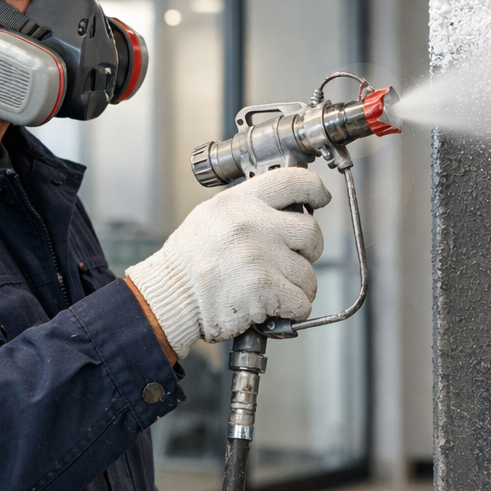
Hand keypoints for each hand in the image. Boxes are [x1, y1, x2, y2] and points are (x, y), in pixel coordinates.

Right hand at [126, 168, 328, 357]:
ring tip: (278, 288)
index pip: (293, 181)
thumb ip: (247, 209)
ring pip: (308, 272)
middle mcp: (252, 225)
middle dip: (310, 250)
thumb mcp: (212, 216)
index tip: (320, 197)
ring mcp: (260, 256)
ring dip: (300, 286)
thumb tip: (285, 208)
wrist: (170, 296)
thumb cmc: (188, 262)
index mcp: (239, 202)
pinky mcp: (265, 289)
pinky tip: (277, 307)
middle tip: (295, 259)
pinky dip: (295, 309)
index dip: (314, 188)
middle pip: (311, 231)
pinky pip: (301, 300)